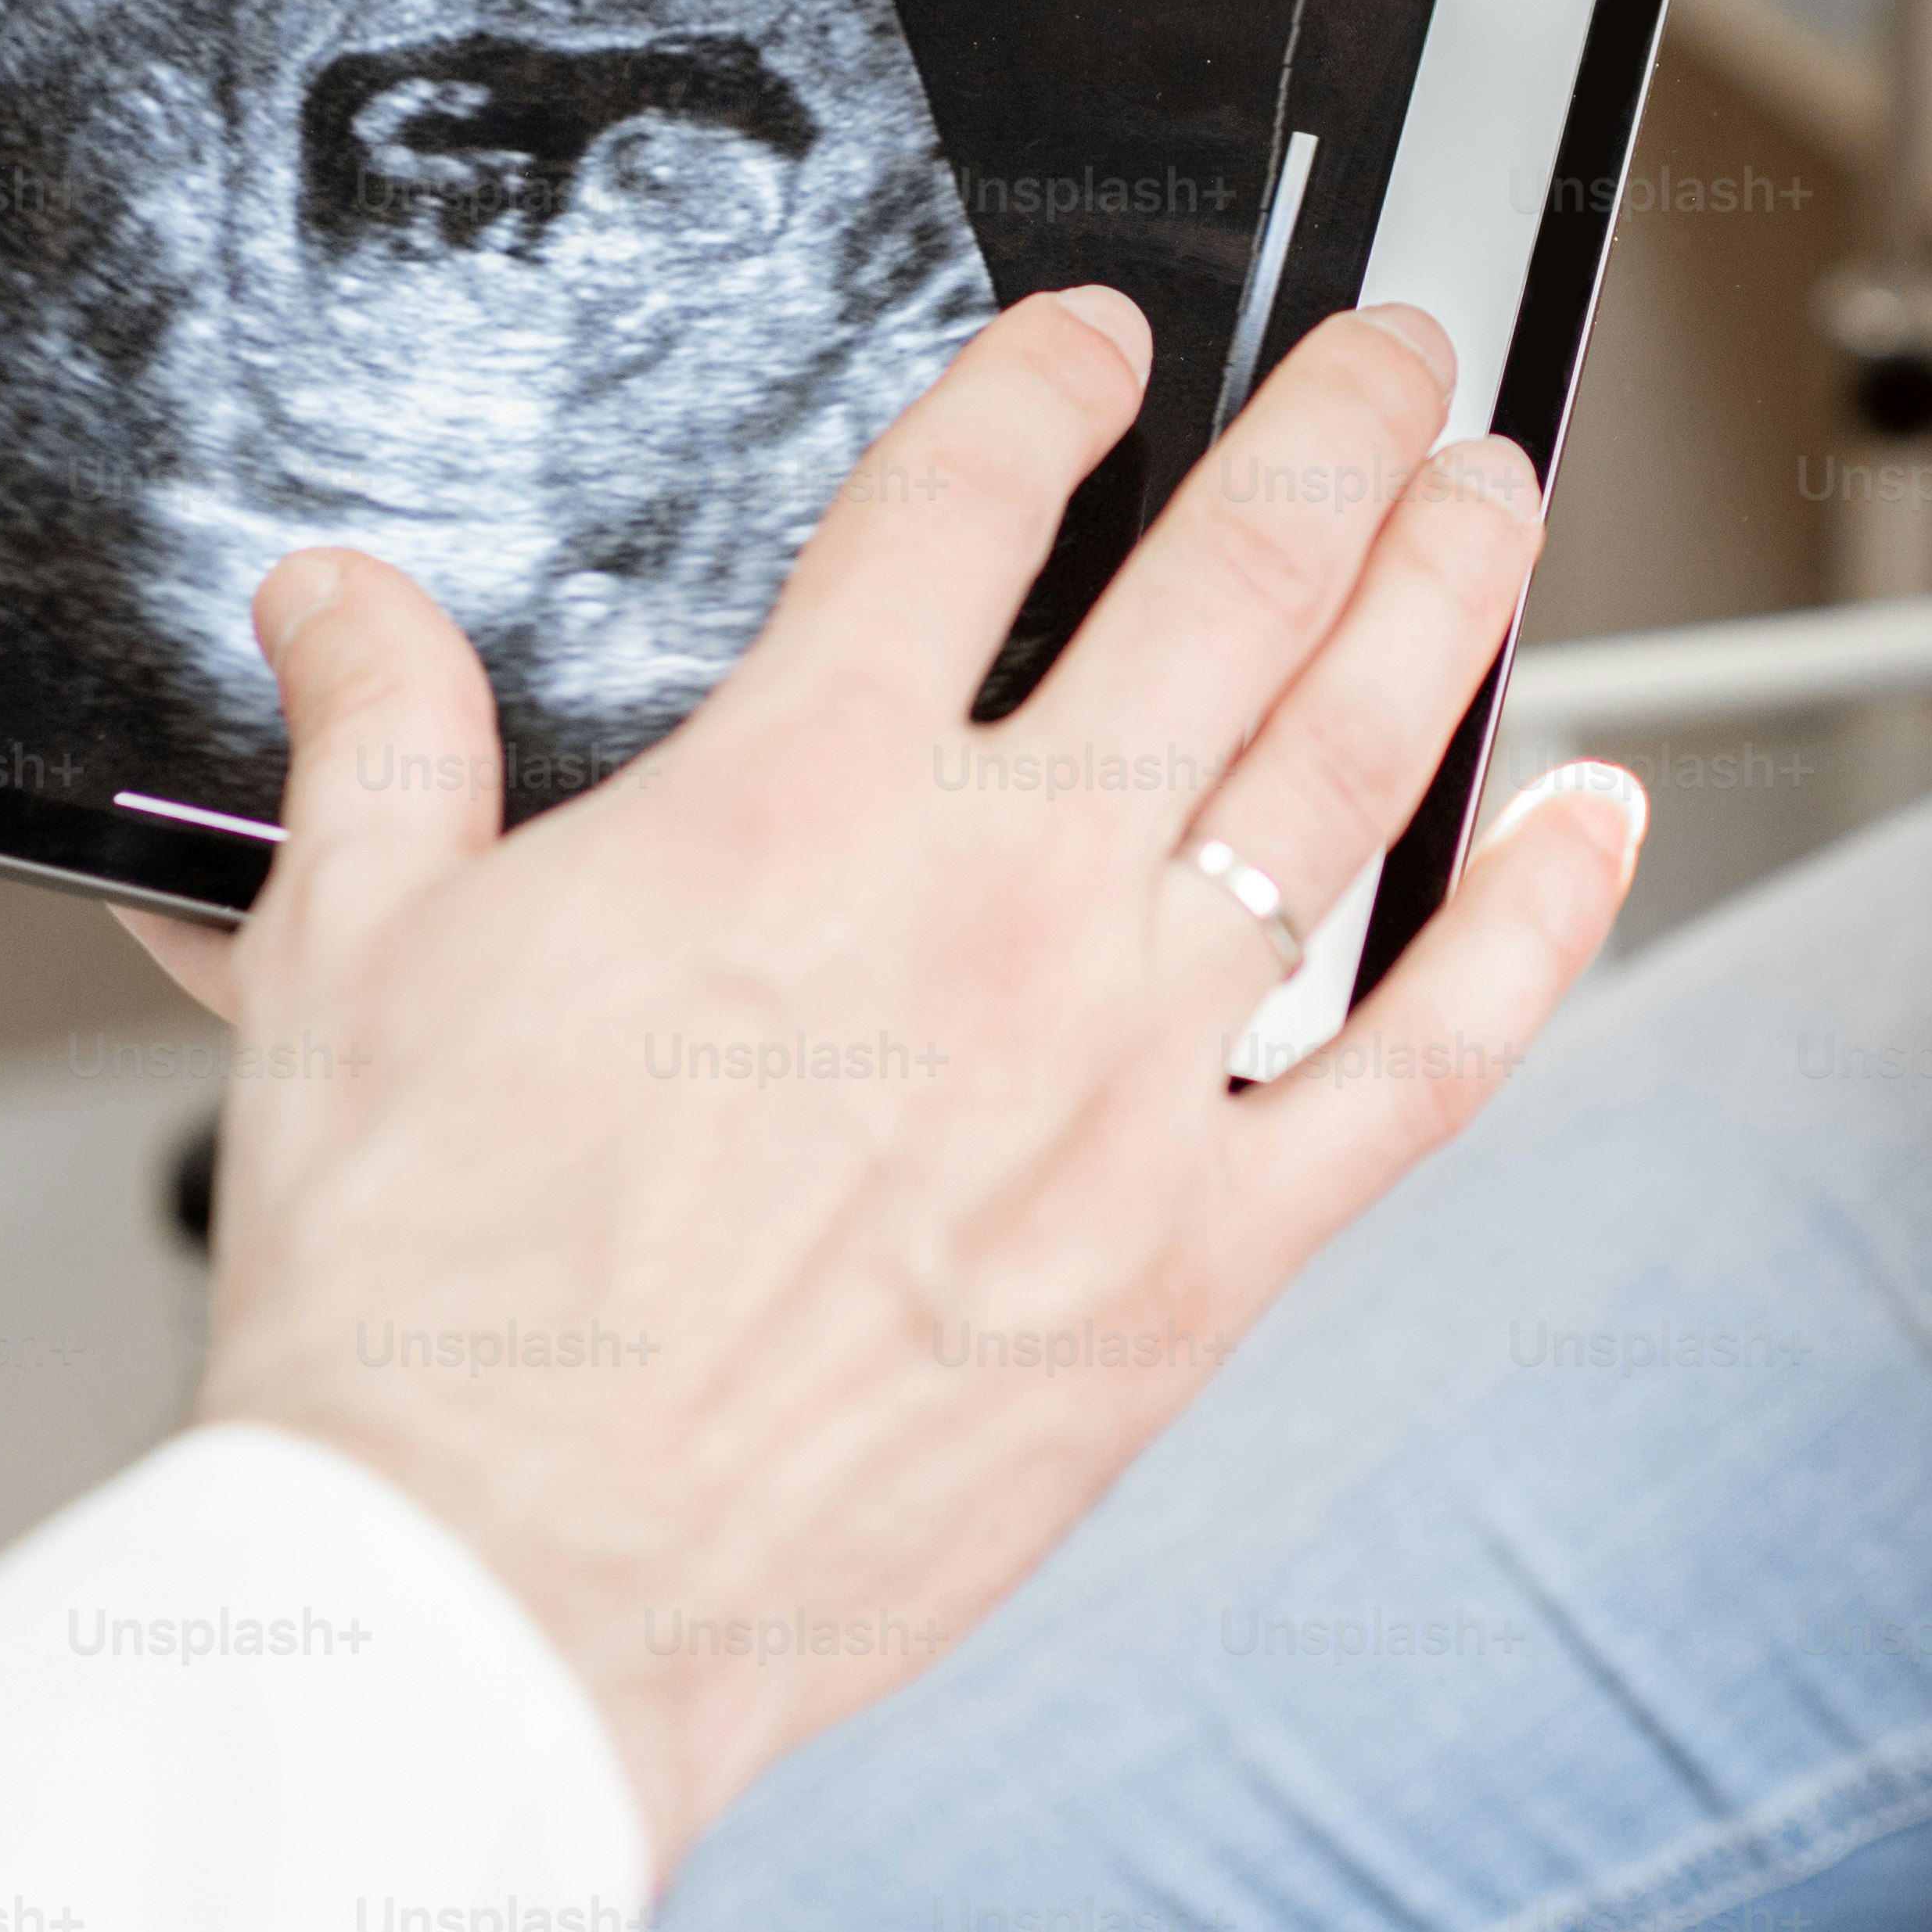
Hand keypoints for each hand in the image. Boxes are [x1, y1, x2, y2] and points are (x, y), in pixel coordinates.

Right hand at [154, 289, 1644, 1869]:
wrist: (491, 1587)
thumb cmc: (421, 1306)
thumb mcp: (346, 965)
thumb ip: (378, 748)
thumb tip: (337, 600)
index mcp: (798, 800)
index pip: (963, 503)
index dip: (1046, 384)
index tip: (1099, 343)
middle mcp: (999, 902)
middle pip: (1229, 588)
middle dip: (1338, 434)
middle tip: (1398, 356)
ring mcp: (1126, 1076)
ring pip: (1355, 769)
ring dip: (1449, 598)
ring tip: (1497, 491)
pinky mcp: (1202, 1256)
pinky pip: (1426, 1060)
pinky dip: (1535, 927)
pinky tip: (1594, 816)